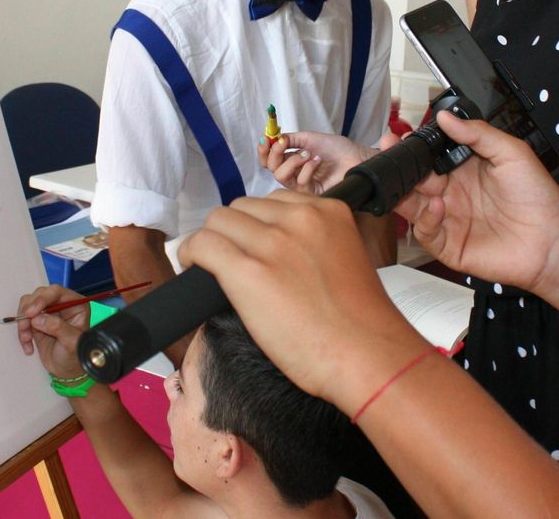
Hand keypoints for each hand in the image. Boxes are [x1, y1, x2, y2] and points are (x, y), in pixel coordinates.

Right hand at [15, 285, 90, 378]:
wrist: (67, 371)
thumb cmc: (76, 356)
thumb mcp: (71, 342)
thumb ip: (58, 328)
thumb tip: (38, 318)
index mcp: (75, 305)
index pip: (56, 292)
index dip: (41, 299)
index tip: (30, 312)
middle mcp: (61, 305)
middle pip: (39, 296)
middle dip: (29, 310)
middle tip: (25, 326)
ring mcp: (48, 313)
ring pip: (28, 306)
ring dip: (23, 322)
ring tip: (26, 339)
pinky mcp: (37, 322)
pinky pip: (23, 320)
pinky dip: (22, 332)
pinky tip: (28, 346)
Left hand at [179, 190, 426, 410]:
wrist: (367, 357)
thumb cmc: (361, 322)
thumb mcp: (345, 258)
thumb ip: (313, 243)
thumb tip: (272, 250)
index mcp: (328, 211)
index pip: (273, 201)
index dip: (258, 226)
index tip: (255, 247)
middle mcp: (300, 218)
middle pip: (241, 208)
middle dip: (234, 233)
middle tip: (234, 261)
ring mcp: (272, 243)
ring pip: (217, 221)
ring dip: (212, 242)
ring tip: (213, 267)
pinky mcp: (247, 271)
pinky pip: (202, 246)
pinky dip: (191, 255)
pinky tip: (194, 269)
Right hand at [256, 131, 377, 194]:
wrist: (356, 158)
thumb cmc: (338, 149)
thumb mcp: (310, 138)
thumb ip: (291, 139)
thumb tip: (274, 138)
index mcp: (292, 158)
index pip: (269, 158)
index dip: (263, 150)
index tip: (265, 138)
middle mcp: (294, 172)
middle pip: (270, 168)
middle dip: (274, 153)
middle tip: (284, 143)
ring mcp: (301, 183)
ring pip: (280, 176)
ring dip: (292, 160)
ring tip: (309, 154)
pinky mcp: (310, 193)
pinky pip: (299, 182)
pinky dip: (307, 168)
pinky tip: (318, 162)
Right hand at [393, 111, 558, 294]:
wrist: (551, 239)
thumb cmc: (537, 196)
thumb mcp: (511, 152)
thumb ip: (478, 133)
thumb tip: (447, 117)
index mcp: (462, 168)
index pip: (428, 155)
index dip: (412, 146)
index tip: (398, 134)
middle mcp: (451, 192)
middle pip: (415, 178)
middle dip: (399, 165)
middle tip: (388, 151)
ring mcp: (448, 219)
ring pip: (412, 205)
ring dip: (402, 191)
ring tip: (400, 178)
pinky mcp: (449, 245)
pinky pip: (425, 232)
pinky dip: (424, 219)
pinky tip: (437, 207)